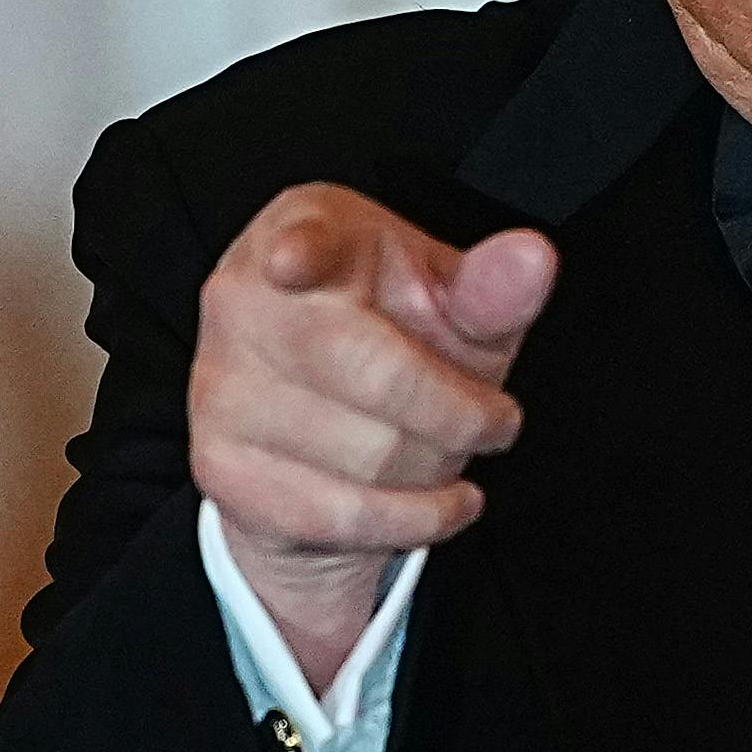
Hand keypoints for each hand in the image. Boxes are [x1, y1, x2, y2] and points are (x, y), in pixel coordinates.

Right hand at [191, 185, 559, 684]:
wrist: (324, 424)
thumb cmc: (395, 338)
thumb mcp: (453, 306)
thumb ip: (491, 288)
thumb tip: (530, 260)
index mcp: (307, 231)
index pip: (303, 241)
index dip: (300, 251)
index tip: (294, 261)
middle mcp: (244, 299)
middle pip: (370, 371)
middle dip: (458, 412)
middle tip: (497, 420)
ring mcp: (222, 384)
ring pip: (366, 455)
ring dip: (437, 468)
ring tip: (447, 451)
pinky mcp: (221, 464)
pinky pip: (340, 513)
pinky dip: (413, 520)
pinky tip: (439, 502)